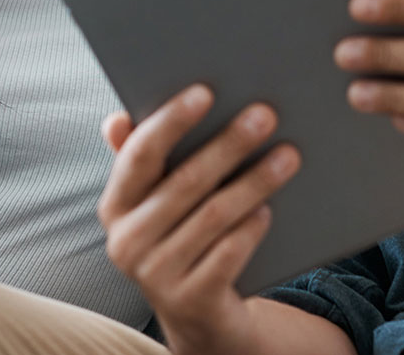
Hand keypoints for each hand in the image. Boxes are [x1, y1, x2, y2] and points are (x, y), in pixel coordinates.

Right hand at [97, 85, 300, 354]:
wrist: (199, 312)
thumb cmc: (180, 237)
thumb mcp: (157, 202)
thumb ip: (141, 158)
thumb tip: (116, 119)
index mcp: (115, 206)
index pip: (139, 155)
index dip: (170, 121)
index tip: (205, 91)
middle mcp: (127, 242)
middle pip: (185, 182)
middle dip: (228, 144)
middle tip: (265, 115)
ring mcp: (156, 276)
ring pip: (213, 216)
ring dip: (254, 182)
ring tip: (287, 156)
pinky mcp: (191, 301)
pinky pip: (228, 254)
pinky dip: (251, 228)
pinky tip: (269, 209)